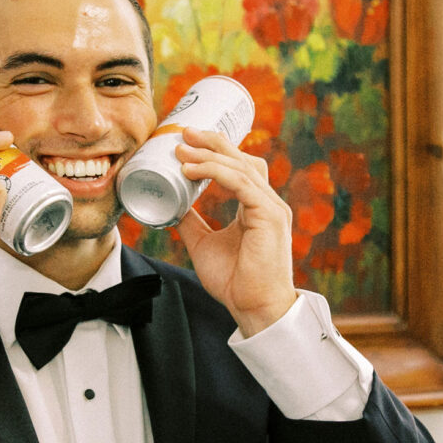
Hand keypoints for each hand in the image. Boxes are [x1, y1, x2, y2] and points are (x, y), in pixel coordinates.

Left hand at [173, 127, 298, 335]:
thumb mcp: (203, 244)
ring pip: (241, 168)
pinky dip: (218, 173)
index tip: (187, 140)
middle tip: (183, 133)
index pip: (240, 166)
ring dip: (209, 157)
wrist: (254, 309)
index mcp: (256, 206)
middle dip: (213, 143)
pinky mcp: (270, 217)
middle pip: (243, 159)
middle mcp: (268, 203)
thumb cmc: (235, 282)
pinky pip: (243, 185)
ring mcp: (272, 208)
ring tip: (181, 152)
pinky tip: (194, 170)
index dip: (216, 150)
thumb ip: (191, 221)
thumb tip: (170, 205)